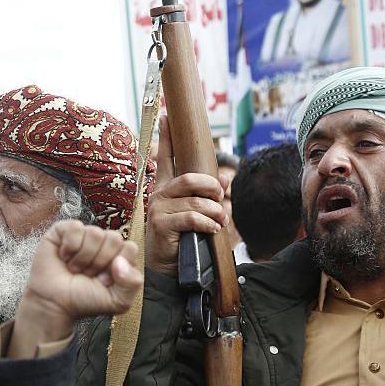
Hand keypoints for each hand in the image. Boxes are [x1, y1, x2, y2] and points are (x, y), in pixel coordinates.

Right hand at [8, 220, 142, 357]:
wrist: (54, 303)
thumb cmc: (84, 300)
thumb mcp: (118, 301)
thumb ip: (132, 283)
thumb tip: (120, 261)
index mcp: (118, 256)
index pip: (130, 248)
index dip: (117, 267)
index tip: (104, 281)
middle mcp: (102, 243)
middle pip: (114, 238)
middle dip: (99, 262)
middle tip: (87, 274)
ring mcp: (84, 235)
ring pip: (95, 233)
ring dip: (83, 258)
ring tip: (74, 268)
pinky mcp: (64, 230)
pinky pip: (76, 228)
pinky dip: (69, 247)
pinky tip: (64, 257)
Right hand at [146, 114, 228, 273]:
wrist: (165, 270)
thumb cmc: (182, 241)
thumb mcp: (195, 215)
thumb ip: (207, 197)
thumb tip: (226, 181)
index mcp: (165, 189)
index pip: (164, 157)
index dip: (166, 136)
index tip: (167, 115)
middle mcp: (158, 195)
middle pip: (189, 178)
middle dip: (212, 187)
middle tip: (221, 198)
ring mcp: (158, 209)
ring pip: (195, 200)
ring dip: (214, 211)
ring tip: (219, 221)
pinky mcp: (161, 224)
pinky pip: (191, 217)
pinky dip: (207, 224)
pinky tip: (211, 230)